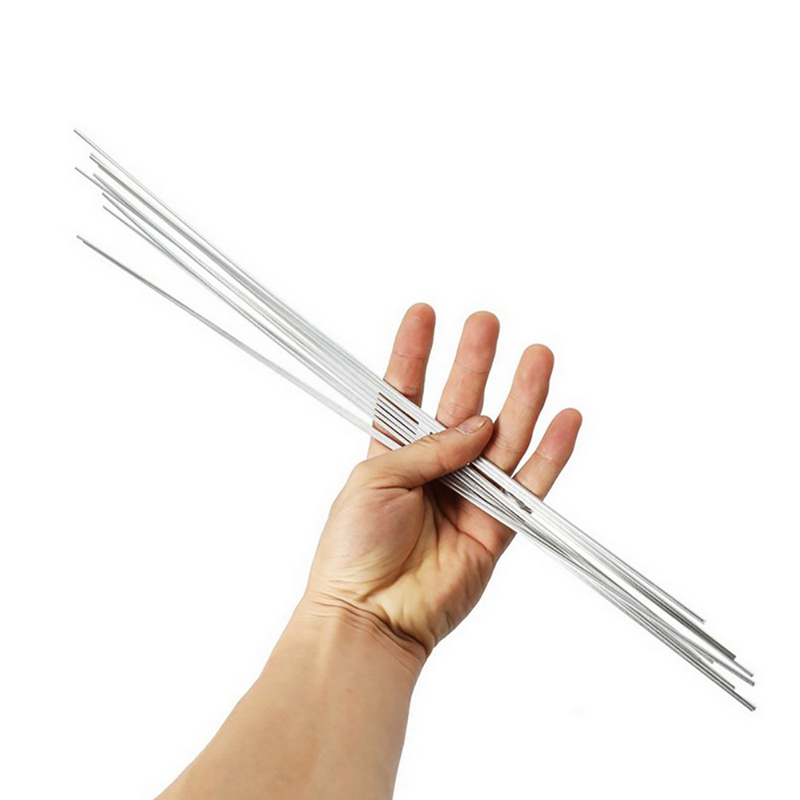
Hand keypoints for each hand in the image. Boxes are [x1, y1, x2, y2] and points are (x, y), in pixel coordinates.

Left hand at [303, 305, 581, 661]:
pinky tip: (566, 419)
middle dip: (474, 363)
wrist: (371, 615)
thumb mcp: (376, 479)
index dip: (415, 353)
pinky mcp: (497, 527)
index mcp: (394, 454)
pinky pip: (530, 484)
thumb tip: (479, 423)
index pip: (407, 392)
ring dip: (522, 397)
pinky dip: (551, 454)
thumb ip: (428, 448)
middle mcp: (435, 469)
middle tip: (487, 322)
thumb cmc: (354, 548)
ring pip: (503, 436)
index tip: (424, 312)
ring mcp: (468, 495)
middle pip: (461, 405)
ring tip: (538, 355)